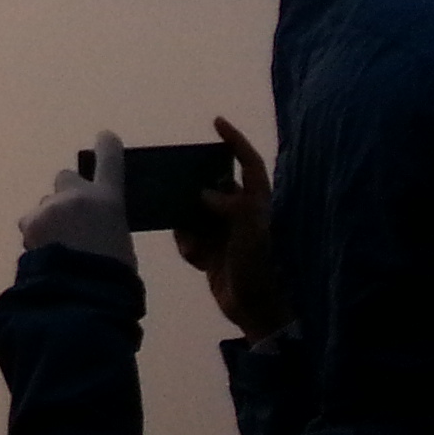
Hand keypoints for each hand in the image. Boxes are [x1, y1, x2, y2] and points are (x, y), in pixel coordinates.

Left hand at [20, 130, 135, 268]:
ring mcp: (50, 207)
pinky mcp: (30, 223)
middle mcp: (77, 196)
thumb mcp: (121, 246)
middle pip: (66, 178)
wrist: (78, 292)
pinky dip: (38, 235)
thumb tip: (94, 228)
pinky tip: (45, 254)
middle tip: (73, 218)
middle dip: (69, 192)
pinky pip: (33, 224)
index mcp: (108, 200)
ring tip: (59, 247)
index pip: (110, 162)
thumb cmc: (112, 274)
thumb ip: (106, 226)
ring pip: (48, 205)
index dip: (107, 147)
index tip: (105, 136)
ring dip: (52, 218)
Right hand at [172, 116, 284, 340]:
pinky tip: (196, 258)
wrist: (256, 312)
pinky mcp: (213, 252)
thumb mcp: (251, 234)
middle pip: (212, 185)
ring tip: (186, 232)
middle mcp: (240, 214)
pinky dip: (189, 246)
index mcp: (256, 204)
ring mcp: (226, 233)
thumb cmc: (260, 268)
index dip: (235, 141)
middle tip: (173, 180)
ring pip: (195, 212)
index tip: (216, 122)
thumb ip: (231, 207)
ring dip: (187, 223)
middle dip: (193, 186)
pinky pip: (190, 238)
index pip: (248, 163)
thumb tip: (204, 192)